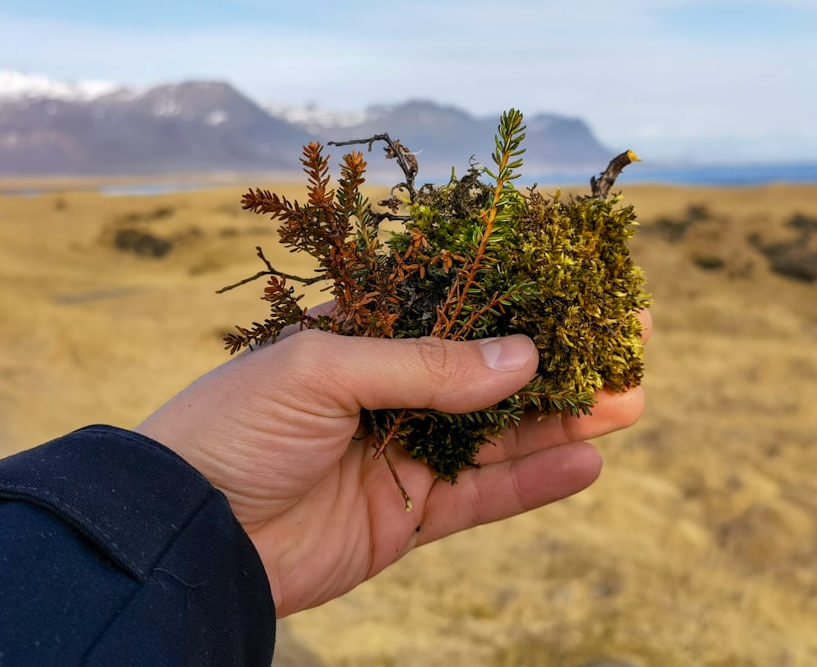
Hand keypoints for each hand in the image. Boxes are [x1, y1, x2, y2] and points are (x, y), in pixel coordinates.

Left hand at [134, 310, 650, 616]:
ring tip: (630, 397)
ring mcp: (404, 454)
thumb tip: (522, 357)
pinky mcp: (409, 515)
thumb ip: (423, 366)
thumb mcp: (321, 370)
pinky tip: (588, 460)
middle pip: (491, 372)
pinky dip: (535, 481)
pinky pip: (485, 496)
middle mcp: (390, 392)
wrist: (187, 531)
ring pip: (501, 433)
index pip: (456, 311)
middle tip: (629, 342)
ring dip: (564, 417)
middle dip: (558, 358)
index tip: (578, 285)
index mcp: (363, 339)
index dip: (517, 300)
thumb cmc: (235, 427)